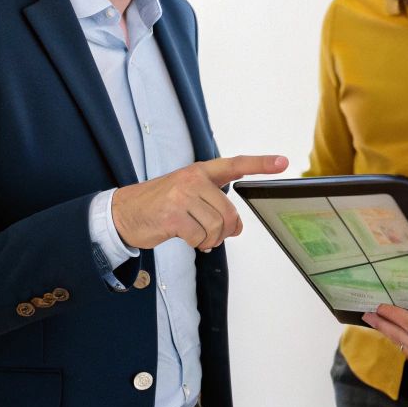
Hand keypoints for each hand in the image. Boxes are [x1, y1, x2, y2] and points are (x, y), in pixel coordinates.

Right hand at [111, 154, 288, 250]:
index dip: (261, 164)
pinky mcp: (172, 216)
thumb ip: (215, 205)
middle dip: (226, 230)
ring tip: (199, 237)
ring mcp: (181, 196)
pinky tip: (188, 239)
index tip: (283, 162)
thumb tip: (236, 228)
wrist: (124, 213)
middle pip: (229, 212)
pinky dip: (197, 244)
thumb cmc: (161, 205)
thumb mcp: (188, 195)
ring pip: (216, 227)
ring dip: (211, 240)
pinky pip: (200, 237)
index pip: (235, 164)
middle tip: (214, 236)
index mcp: (200, 172)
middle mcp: (192, 180)